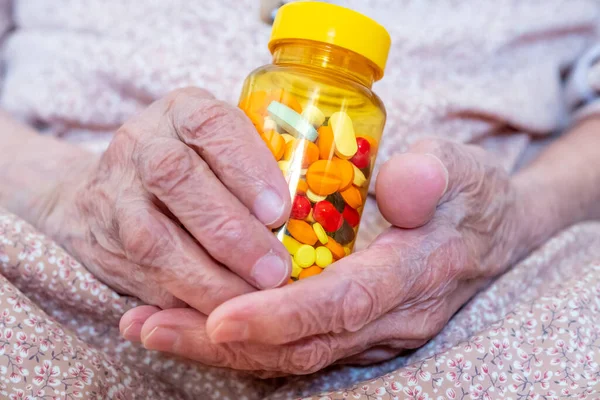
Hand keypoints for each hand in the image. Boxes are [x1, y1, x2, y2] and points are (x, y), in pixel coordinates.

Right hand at [43, 87, 292, 316]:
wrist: (108, 191)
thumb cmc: (192, 167)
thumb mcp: (220, 147)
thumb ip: (258, 166)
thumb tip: (313, 212)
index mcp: (181, 111)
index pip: (210, 125)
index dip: (246, 167)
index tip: (279, 211)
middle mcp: (141, 146)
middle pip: (176, 177)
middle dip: (230, 231)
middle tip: (274, 270)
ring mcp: (116, 196)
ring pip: (153, 238)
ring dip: (208, 277)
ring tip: (252, 300)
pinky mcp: (105, 245)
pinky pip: (144, 278)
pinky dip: (185, 300)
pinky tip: (220, 314)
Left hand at [120, 138, 534, 375]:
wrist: (492, 233)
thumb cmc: (471, 195)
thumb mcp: (462, 170)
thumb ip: (432, 175)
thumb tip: (401, 184)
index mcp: (413, 276)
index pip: (341, 305)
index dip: (280, 317)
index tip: (219, 318)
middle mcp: (388, 318)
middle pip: (301, 346)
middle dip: (223, 343)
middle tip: (149, 325)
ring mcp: (371, 329)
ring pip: (290, 354)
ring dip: (219, 346)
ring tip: (150, 325)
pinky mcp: (353, 326)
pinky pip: (293, 343)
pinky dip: (241, 337)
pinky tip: (194, 319)